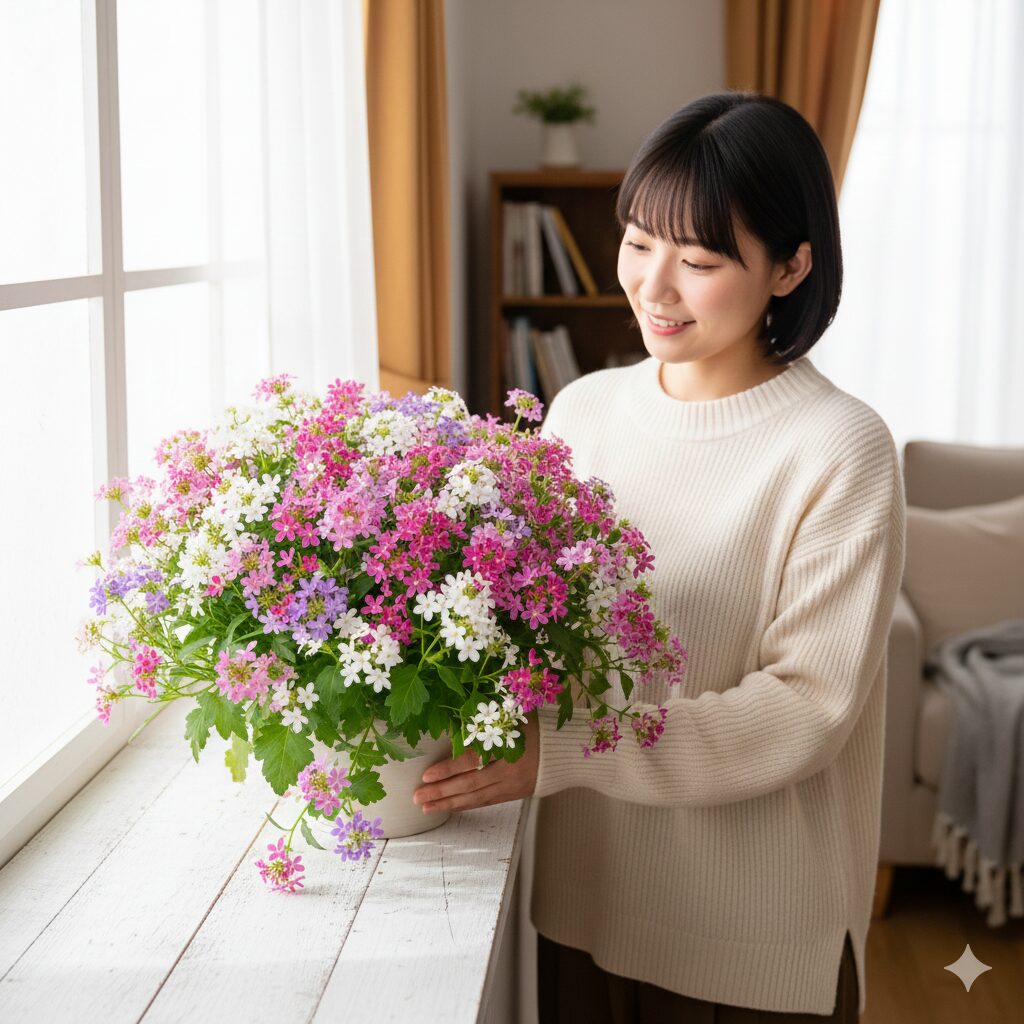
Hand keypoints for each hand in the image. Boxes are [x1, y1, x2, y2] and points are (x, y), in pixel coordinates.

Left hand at [412, 711, 538, 814]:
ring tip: (427, 807)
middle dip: (441, 791)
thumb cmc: (534, 725)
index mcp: (507, 746)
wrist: (564, 747)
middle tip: (417, 797)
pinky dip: (466, 804)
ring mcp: (512, 785)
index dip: (448, 770)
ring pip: (476, 797)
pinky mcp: (515, 793)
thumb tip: (453, 727)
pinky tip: (450, 806)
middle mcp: (509, 769)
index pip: (471, 760)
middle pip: (469, 783)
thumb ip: (485, 724)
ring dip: (449, 803)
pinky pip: (486, 801)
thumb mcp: (510, 716)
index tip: (426, 776)